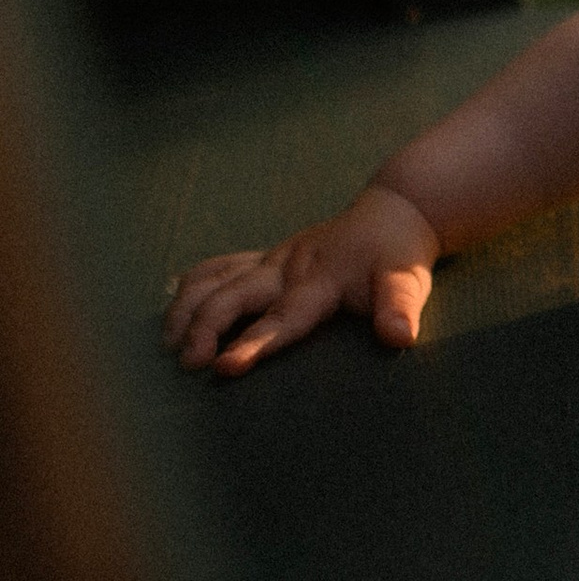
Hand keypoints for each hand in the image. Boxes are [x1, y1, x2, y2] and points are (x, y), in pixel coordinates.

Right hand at [164, 184, 441, 375]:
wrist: (392, 212)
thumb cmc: (397, 256)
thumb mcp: (407, 280)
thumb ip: (400, 307)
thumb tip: (399, 337)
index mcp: (319, 279)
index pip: (282, 317)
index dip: (254, 343)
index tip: (224, 368)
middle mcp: (286, 267)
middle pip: (233, 296)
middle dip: (205, 327)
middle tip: (188, 364)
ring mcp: (270, 260)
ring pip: (214, 279)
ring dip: (186, 309)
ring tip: (168, 347)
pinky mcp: (263, 258)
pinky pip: (217, 267)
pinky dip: (191, 287)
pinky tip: (173, 314)